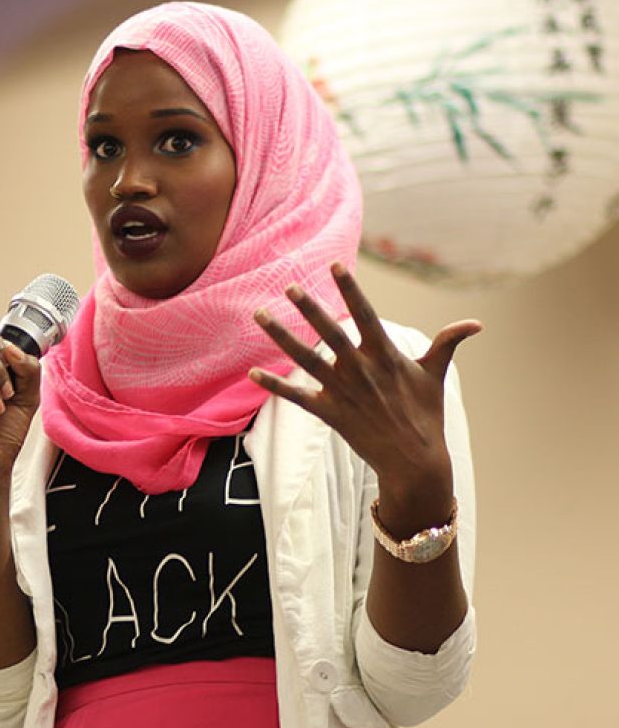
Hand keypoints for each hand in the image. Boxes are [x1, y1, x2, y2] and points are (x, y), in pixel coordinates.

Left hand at [248, 263, 480, 532]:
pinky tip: (252, 372)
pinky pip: (296, 396)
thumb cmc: (426, 415)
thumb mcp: (435, 375)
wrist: (414, 462)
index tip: (334, 265)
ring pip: (306, 359)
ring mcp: (343, 391)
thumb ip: (447, 343)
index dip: (350, 289)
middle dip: (308, 307)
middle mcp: (361, 369)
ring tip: (259, 314)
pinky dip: (274, 385)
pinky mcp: (329, 413)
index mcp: (385, 355)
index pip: (365, 314)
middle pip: (330, 332)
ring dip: (281, 336)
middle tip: (287, 285)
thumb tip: (476, 323)